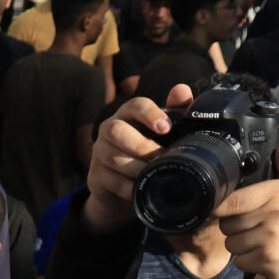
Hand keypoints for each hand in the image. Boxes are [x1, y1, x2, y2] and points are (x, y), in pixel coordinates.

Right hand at [84, 87, 187, 229]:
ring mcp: (99, 152)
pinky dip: (128, 186)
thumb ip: (176, 110)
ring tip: (154, 174)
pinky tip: (142, 188)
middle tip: (160, 156)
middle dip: (139, 144)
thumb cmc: (149, 149)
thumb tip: (182, 90)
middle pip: (115, 130)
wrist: (126, 183)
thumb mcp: (165, 131)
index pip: (135, 105)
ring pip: (112, 157)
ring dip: (135, 167)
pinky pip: (111, 180)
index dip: (149, 114)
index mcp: (128, 114)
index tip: (166, 128)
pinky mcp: (96, 174)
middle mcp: (109, 129)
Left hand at [218, 147, 278, 278]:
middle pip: (227, 224)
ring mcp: (271, 237)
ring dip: (241, 246)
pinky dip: (248, 261)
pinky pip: (239, 261)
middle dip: (235, 228)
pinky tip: (265, 255)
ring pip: (231, 243)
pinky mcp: (268, 259)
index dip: (220, 207)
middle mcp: (275, 213)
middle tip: (256, 227)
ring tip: (262, 241)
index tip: (219, 210)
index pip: (234, 200)